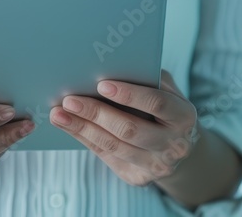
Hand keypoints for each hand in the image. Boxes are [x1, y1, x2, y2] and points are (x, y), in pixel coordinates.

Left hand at [49, 70, 199, 186]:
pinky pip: (106, 156)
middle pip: (129, 129)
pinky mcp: (138, 177)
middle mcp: (174, 144)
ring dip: (81, 128)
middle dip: (96, 113)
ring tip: (58, 113)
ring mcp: (157, 165)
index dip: (129, 94)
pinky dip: (84, 138)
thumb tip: (108, 64)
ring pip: (113, 146)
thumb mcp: (164, 89)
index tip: (101, 84)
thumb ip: (145, 78)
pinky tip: (68, 125)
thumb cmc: (164, 108)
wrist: (179, 148)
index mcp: (183, 116)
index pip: (157, 103)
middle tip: (69, 100)